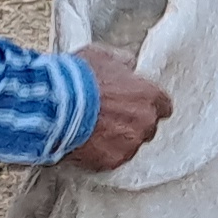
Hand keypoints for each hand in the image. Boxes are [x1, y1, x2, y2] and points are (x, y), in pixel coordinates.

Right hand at [66, 44, 169, 169]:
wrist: (54, 106)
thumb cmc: (78, 78)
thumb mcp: (101, 56)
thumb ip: (121, 61)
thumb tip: (129, 63)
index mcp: (149, 95)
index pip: (163, 106)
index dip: (148, 105)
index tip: (137, 105)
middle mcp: (145, 122)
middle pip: (147, 127)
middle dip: (132, 123)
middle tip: (109, 117)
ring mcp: (130, 144)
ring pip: (130, 145)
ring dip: (116, 139)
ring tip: (93, 131)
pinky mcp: (111, 161)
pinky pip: (111, 158)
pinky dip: (101, 153)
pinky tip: (86, 142)